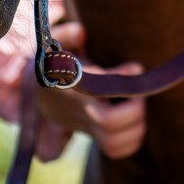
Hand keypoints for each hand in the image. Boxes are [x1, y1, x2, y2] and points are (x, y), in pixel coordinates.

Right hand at [37, 21, 146, 159]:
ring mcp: (87, 127)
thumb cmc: (56, 64)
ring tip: (138, 104)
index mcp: (73, 85)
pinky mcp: (95, 137)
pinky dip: (131, 141)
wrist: (43, 95)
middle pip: (109, 122)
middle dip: (133, 106)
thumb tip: (81, 33)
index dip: (120, 81)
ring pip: (113, 142)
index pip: (96, 88)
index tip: (136, 68)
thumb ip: (67, 36)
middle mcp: (80, 110)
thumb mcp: (56, 46)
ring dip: (135, 125)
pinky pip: (116, 150)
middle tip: (140, 89)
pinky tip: (134, 121)